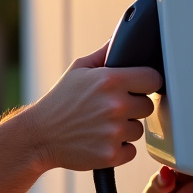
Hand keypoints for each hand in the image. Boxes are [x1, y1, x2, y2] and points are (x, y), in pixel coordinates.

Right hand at [22, 43, 161, 171]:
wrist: (39, 135)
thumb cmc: (59, 102)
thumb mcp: (78, 70)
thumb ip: (104, 54)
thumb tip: (119, 39)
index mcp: (110, 80)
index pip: (153, 79)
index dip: (146, 83)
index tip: (138, 87)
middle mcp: (115, 105)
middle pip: (148, 106)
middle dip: (133, 107)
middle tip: (110, 108)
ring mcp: (114, 131)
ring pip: (138, 129)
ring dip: (124, 129)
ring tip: (101, 125)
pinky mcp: (111, 154)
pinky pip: (130, 150)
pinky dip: (118, 149)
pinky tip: (100, 140)